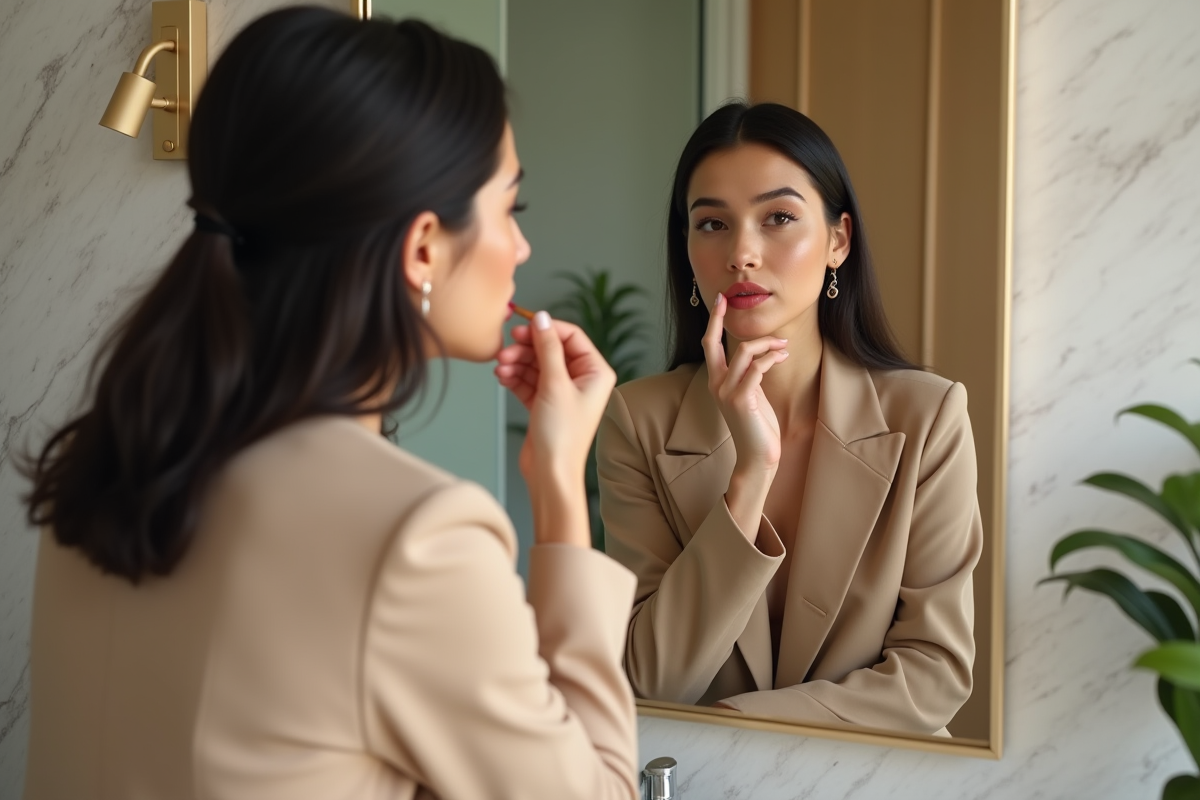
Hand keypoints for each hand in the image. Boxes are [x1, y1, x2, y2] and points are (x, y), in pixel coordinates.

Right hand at [495, 311, 615, 545]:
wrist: (550, 472)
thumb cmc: (561, 435)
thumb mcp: (554, 384)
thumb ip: (548, 348)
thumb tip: (542, 318)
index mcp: (596, 372)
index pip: (571, 336)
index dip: (546, 329)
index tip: (523, 327)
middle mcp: (582, 380)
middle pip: (551, 349)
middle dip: (527, 348)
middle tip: (507, 349)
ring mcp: (562, 392)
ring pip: (537, 364)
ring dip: (517, 363)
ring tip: (501, 367)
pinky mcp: (545, 403)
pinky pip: (529, 381)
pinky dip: (515, 377)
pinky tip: (502, 377)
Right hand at [703, 292, 787, 537]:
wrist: (758, 456)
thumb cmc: (758, 426)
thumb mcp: (752, 394)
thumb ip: (750, 374)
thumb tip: (761, 353)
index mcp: (717, 382)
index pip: (709, 346)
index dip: (713, 322)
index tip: (720, 301)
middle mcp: (716, 385)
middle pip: (712, 343)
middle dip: (719, 319)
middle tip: (730, 300)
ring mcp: (726, 393)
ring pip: (742, 353)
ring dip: (766, 344)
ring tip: (784, 346)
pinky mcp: (741, 400)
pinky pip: (756, 369)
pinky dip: (771, 358)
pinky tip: (783, 356)